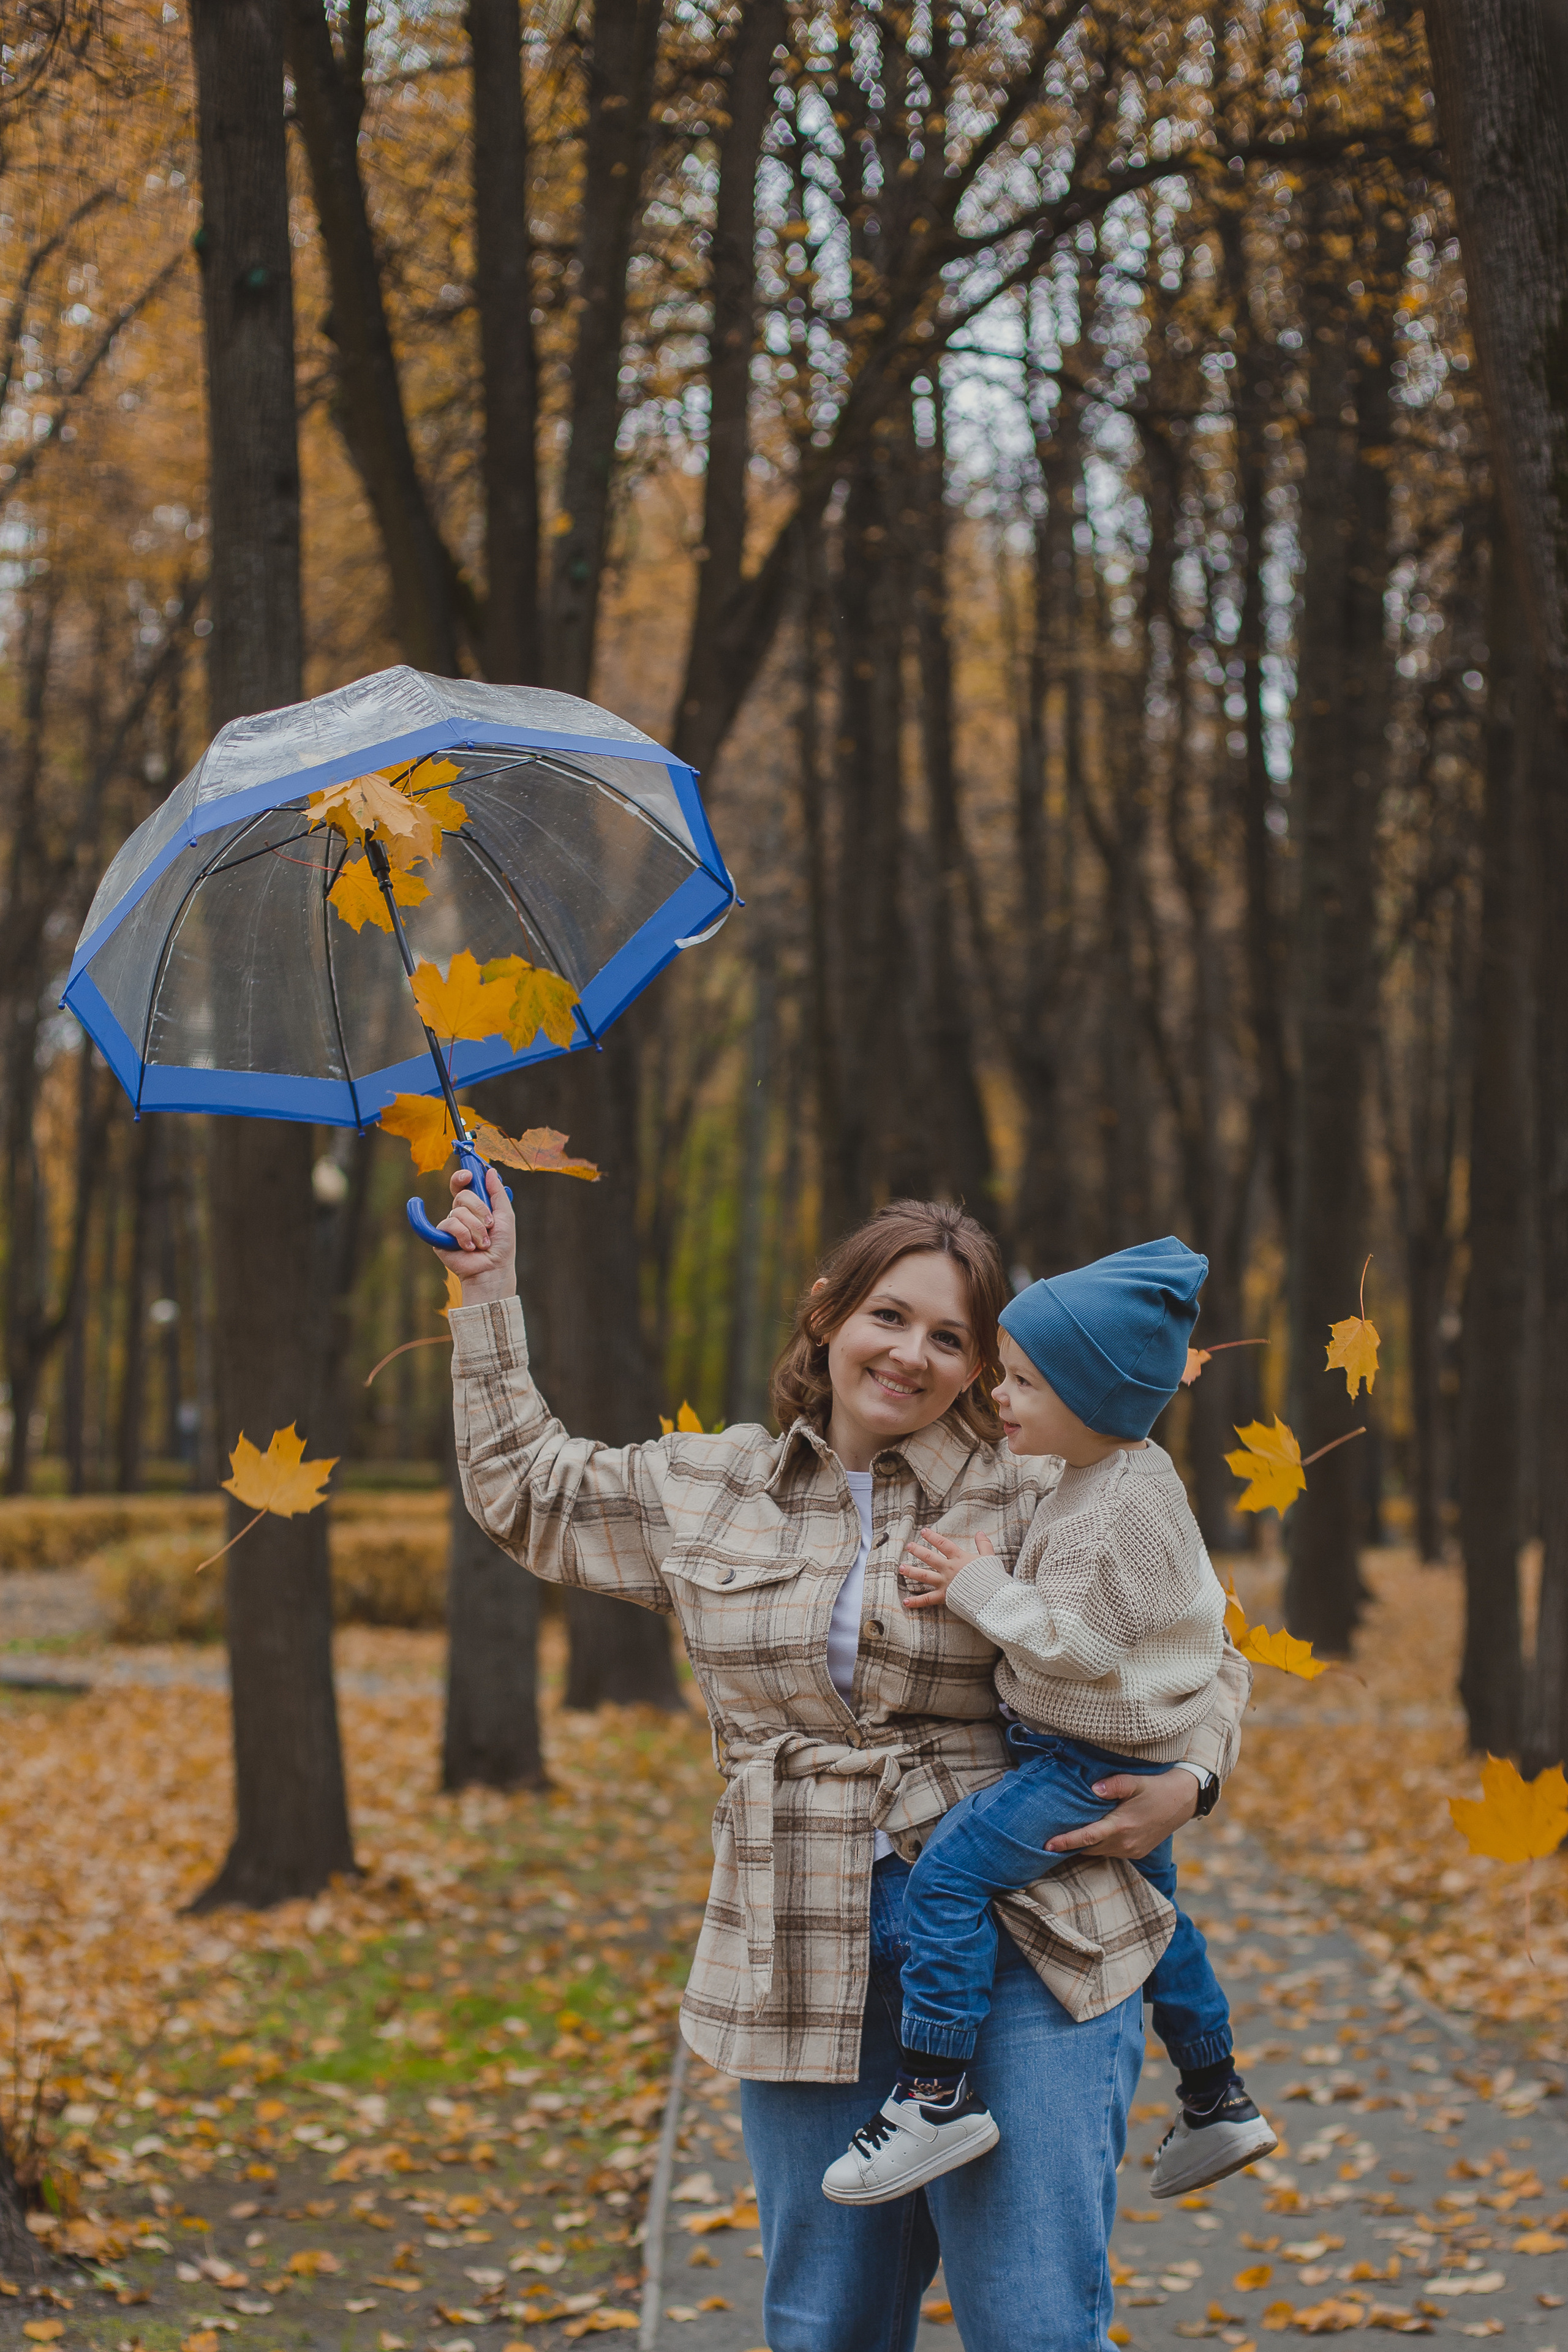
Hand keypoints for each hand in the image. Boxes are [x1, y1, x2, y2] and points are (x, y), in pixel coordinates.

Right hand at [432, 1165, 516, 1304]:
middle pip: (461, 1195)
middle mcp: (460, 1214)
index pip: (462, 1186)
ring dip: (476, 1228)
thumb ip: (497, 1192)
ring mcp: (450, 1226)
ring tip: (482, 1243)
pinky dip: (463, 1235)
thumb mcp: (505, 1215)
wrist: (494, 1268)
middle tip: (489, 1224)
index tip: (468, 1175)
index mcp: (474, 1207)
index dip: (462, 1177)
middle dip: (479, 1209)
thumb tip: (490, 1171)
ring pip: (458, 1211)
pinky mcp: (441, 1238)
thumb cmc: (502, 1245)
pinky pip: (449, 1224)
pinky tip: (469, 1248)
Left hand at [901, 1529, 993, 1610]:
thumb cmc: (991, 1577)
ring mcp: (945, 1582)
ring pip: (924, 1575)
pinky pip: (928, 1599)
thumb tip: (980, 1533)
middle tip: (908, 1546)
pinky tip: (906, 1601)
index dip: (933, 1537)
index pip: (943, 1544)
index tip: (924, 1532)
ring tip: (900, 1567)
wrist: (990, 1595)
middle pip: (929, 1557)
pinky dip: (917, 1601)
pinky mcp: (944, 1596)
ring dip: (911, 1571)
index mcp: (959, 1558)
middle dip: (917, 1551)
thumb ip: (984, 1545)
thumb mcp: (989, 1558)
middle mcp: (949, 1569)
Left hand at [1044, 1768, 1198, 1861]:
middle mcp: (1125, 1842)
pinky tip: (1090, 1838)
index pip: (1086, 1837)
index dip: (1065, 1842)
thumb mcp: (1135, 1781)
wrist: (1184, 1800)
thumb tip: (1093, 1789)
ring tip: (1064, 1840)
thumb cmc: (1157, 1787)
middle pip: (1089, 1848)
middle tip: (1048, 1841)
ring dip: (1083, 1847)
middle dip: (1069, 1846)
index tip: (1046, 1845)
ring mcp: (1132, 1850)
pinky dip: (1098, 1847)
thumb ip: (1113, 1785)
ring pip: (1099, 1852)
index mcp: (1122, 1825)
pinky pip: (1111, 1853)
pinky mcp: (1137, 1852)